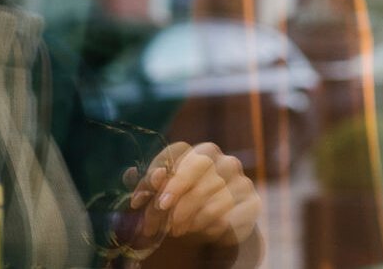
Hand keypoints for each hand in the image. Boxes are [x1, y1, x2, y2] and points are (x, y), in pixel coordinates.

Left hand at [128, 142, 260, 245]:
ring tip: (177, 230)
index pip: (177, 150)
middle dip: (176, 188)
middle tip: (161, 211)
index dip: (156, 172)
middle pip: (199, 164)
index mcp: (200, 152)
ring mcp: (241, 180)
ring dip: (190, 215)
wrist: (222, 228)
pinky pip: (230, 213)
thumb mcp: (165, 198)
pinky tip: (201, 231)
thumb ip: (150, 186)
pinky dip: (210, 225)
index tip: (139, 200)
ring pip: (213, 192)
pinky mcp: (252, 202)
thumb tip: (129, 174)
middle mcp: (224, 161)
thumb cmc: (188, 208)